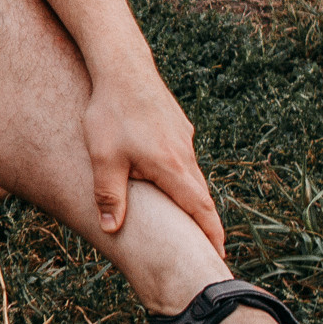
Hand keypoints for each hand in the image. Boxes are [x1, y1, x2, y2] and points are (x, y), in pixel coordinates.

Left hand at [83, 73, 222, 251]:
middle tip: (207, 248)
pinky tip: (168, 182)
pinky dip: (180, 177)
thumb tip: (111, 229)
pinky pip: (181, 160)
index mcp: (173, 167)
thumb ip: (108, 195)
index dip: (210, 234)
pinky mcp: (176, 127)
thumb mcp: (104, 159)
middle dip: (204, 222)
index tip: (219, 256)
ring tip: (188, 221)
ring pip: (191, 176)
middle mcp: (185, 155)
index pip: (200, 209)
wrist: (124, 68)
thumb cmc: (111, 113)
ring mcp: (182, 139)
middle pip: (200, 196)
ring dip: (191, 199)